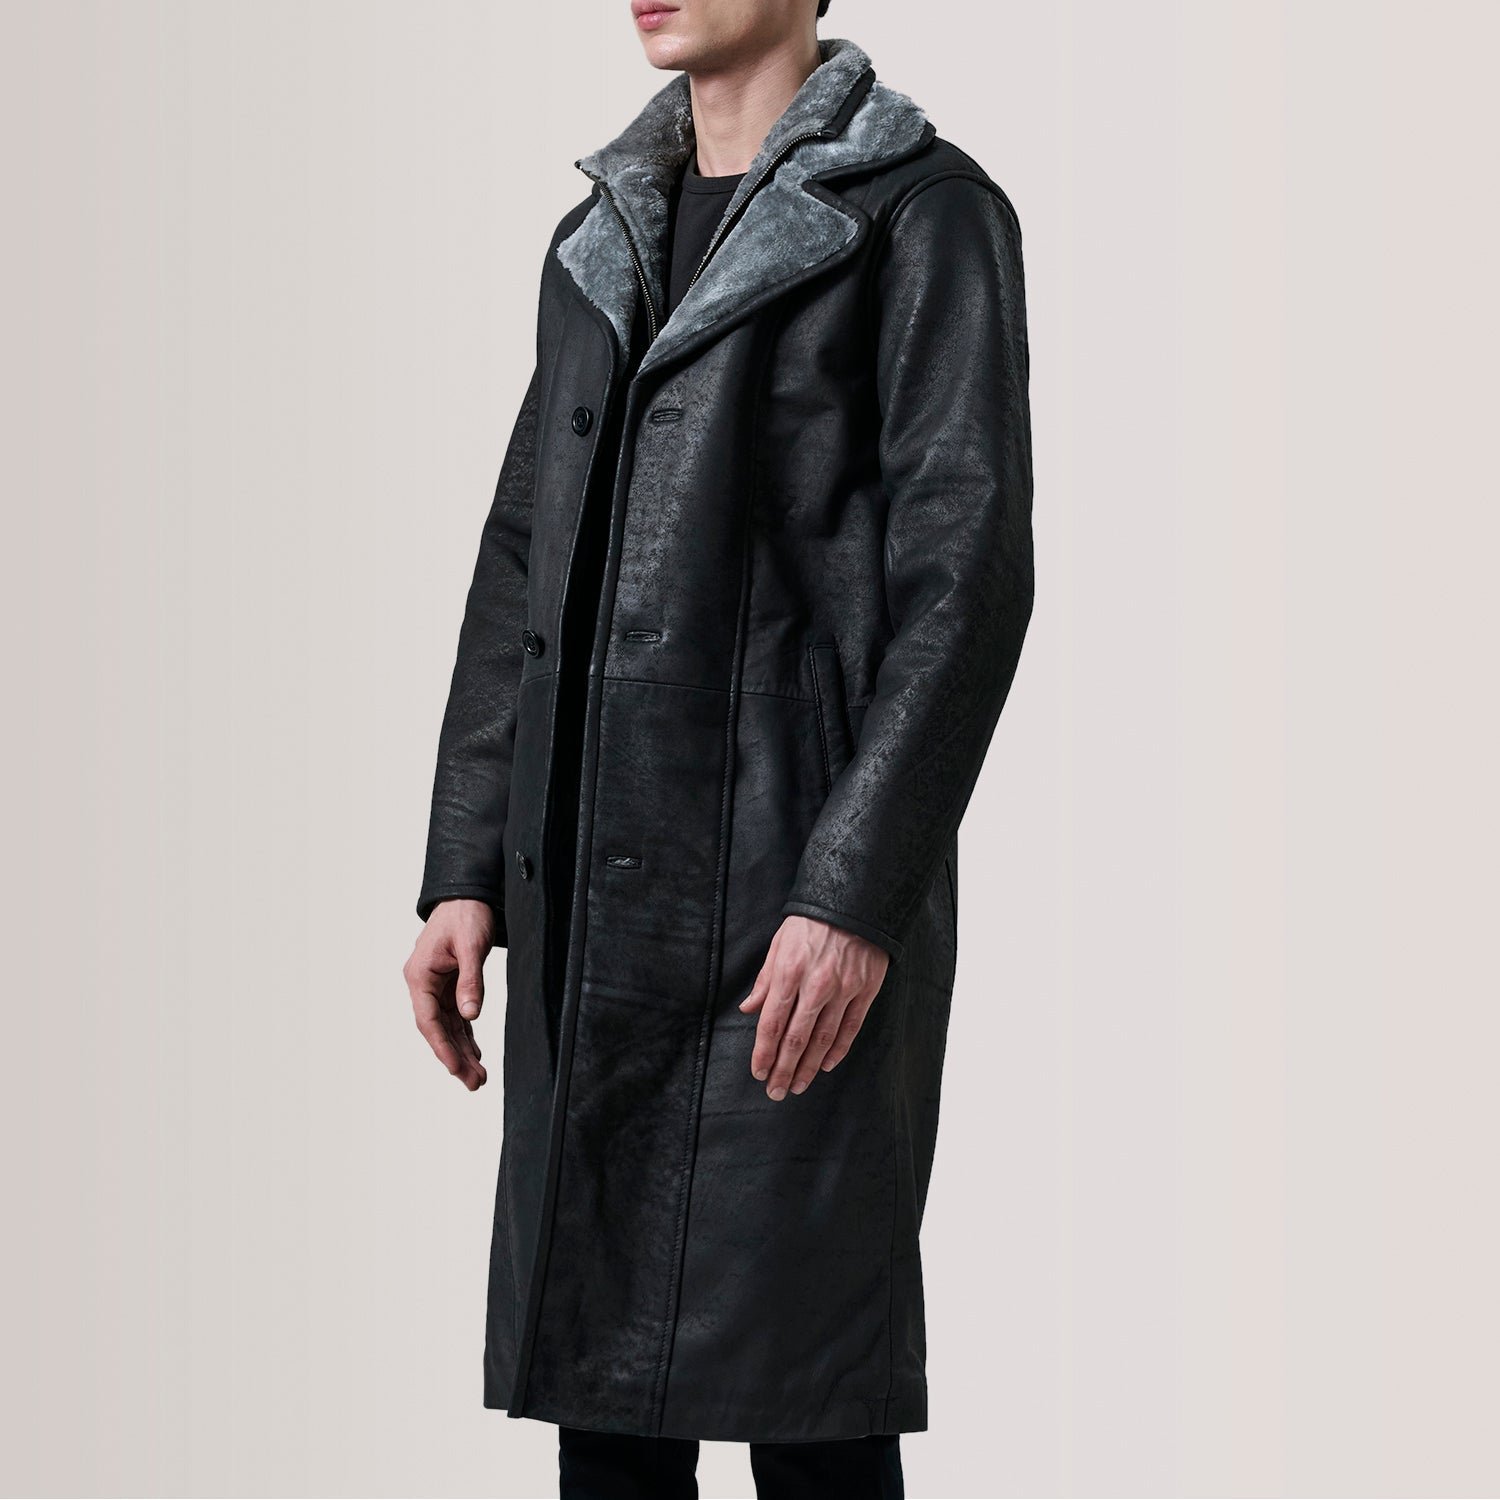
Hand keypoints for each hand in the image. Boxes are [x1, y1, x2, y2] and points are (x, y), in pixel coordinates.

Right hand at [403, 899, 492, 1090]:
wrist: (467, 893)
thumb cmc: (466, 914)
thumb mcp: (471, 945)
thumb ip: (471, 980)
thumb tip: (471, 1016)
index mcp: (419, 975)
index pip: (429, 1021)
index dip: (443, 1048)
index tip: (457, 1070)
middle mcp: (423, 984)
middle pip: (437, 1029)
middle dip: (455, 1058)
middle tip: (475, 1083)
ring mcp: (435, 986)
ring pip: (447, 1026)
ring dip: (462, 1051)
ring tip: (479, 1077)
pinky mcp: (449, 984)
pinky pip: (455, 1016)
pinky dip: (466, 1035)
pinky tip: (475, 1054)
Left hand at [739, 915, 889, 1100]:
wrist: (854, 902)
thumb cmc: (811, 922)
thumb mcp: (780, 944)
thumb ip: (765, 980)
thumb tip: (749, 1009)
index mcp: (789, 972)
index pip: (772, 1022)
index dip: (764, 1051)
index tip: (758, 1071)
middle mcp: (816, 985)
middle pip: (796, 1038)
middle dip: (784, 1068)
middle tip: (776, 1091)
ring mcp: (843, 990)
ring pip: (823, 1039)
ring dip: (809, 1067)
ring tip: (798, 1086)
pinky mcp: (865, 991)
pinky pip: (850, 1028)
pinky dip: (837, 1050)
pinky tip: (826, 1065)